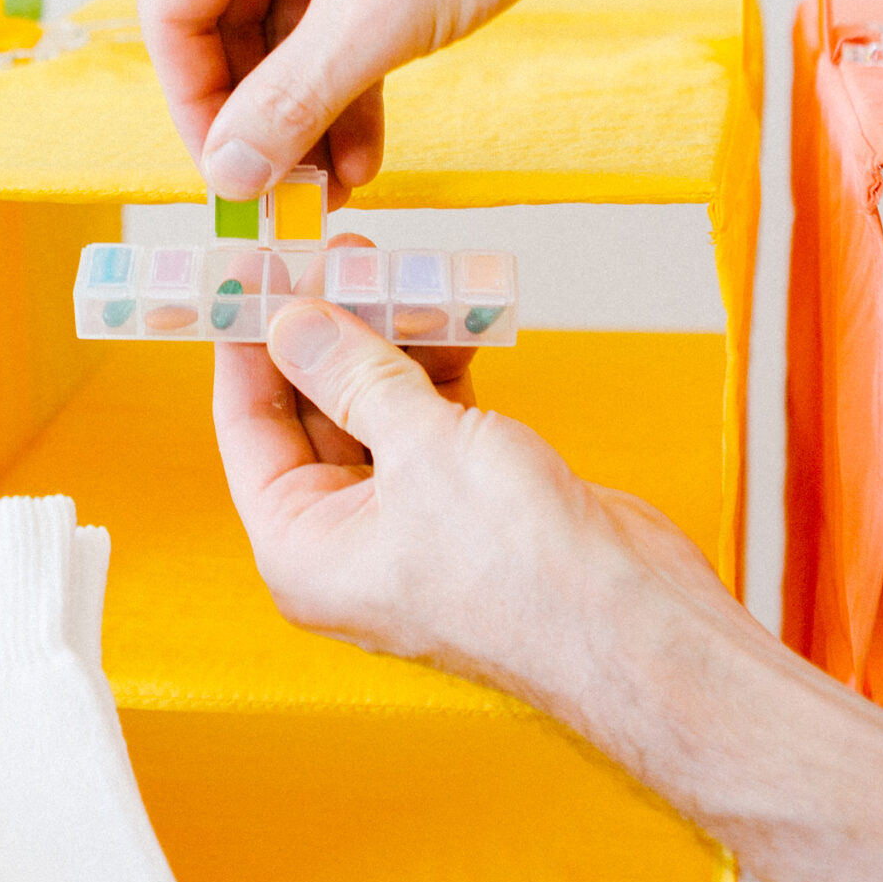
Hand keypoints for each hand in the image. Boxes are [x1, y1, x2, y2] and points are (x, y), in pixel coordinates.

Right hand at [141, 0, 658, 201]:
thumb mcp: (374, 23)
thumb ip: (288, 106)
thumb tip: (229, 175)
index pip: (173, 14)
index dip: (199, 109)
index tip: (232, 177)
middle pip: (225, 20)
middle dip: (266, 112)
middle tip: (292, 189)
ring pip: (283, 19)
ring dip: (310, 101)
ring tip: (340, 177)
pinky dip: (344, 65)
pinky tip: (364, 135)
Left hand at [215, 296, 732, 733]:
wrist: (635, 621)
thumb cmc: (521, 578)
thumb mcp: (419, 449)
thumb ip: (353, 375)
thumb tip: (293, 324)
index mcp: (301, 549)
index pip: (247, 426)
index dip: (248, 345)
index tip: (254, 276)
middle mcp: (344, 539)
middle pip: (310, 412)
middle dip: (327, 332)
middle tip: (335, 260)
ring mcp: (409, 518)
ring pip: (375, 408)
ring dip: (388, 341)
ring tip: (396, 271)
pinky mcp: (468, 498)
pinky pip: (431, 417)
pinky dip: (439, 367)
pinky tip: (449, 314)